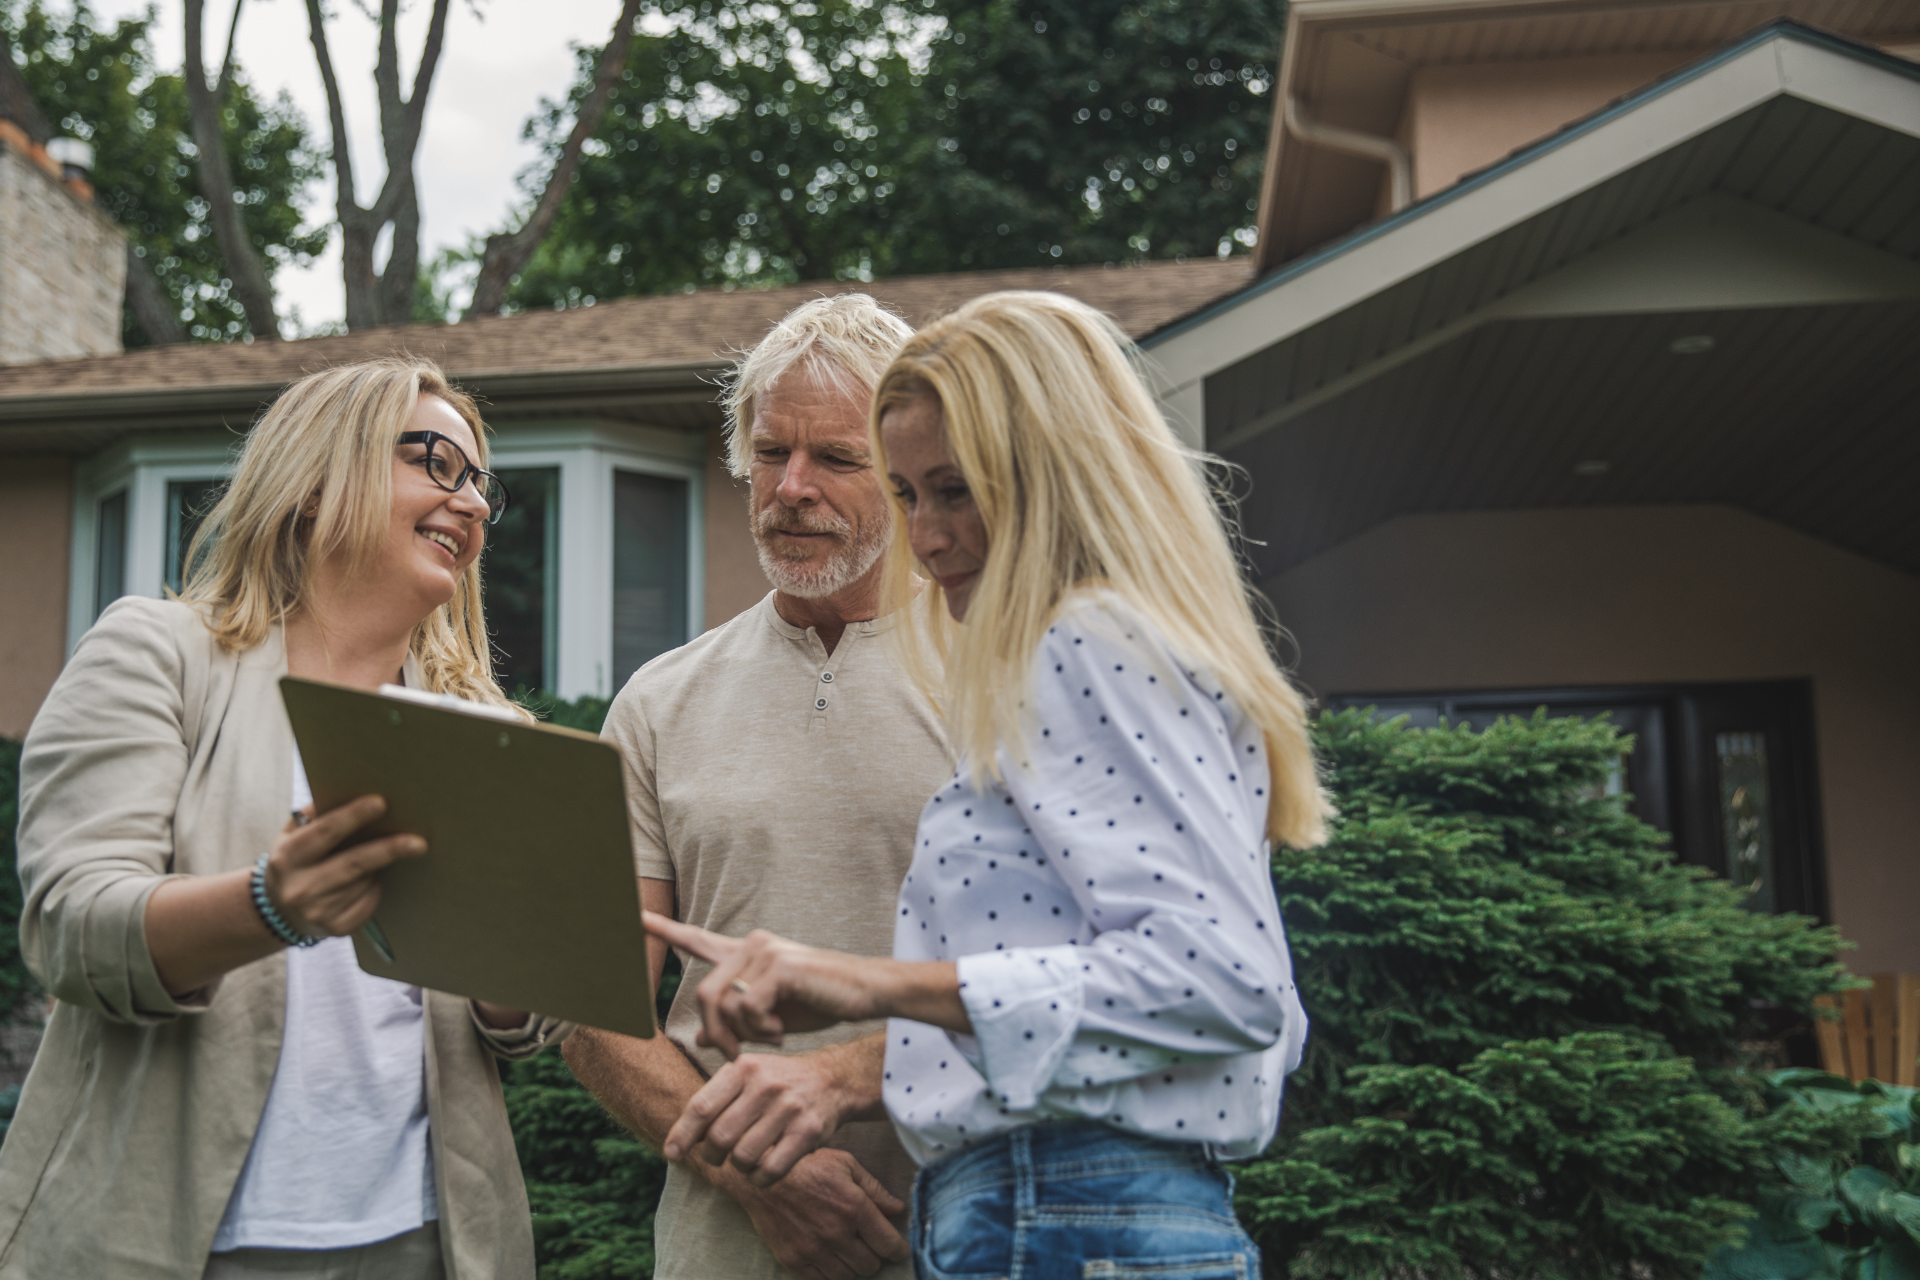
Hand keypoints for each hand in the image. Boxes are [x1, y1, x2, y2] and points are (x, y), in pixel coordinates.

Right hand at [266, 795, 425, 937]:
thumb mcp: (292, 835)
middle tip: (420, 842)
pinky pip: (370, 901)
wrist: (279, 911)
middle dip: (389, 850)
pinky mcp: (335, 929)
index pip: (325, 832)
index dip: (353, 816)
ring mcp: (316, 912)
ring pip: (366, 882)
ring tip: (368, 863)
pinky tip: (363, 884)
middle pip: (354, 864)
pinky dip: (374, 888)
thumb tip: (354, 790)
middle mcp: (299, 888)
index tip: (381, 802)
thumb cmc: (297, 860)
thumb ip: (316, 814)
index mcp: (287, 857)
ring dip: (377, 869)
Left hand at [644, 911, 879, 1057]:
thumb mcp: (771, 1016)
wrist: (866, 992)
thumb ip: (736, 1020)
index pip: (696, 938)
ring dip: (741, 1034)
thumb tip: (700, 1038)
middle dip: (717, 1034)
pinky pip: (748, 1008)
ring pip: (723, 1004)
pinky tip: (783, 1031)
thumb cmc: (822, 1002)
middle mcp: (751, 944)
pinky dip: (761, 1030)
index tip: (634, 916)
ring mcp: (765, 951)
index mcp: (747, 952)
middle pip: (704, 994)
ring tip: (771, 1039)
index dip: (664, 929)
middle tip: (738, 1054)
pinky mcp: (780, 966)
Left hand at [666, 1051, 861, 1185]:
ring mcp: (788, 1109)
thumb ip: (714, 1095)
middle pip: (719, 1137)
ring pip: (743, 1157)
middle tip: (717, 1157)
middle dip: (711, 1155)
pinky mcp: (808, 1132)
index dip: (681, 1135)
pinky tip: (760, 1172)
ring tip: (743, 1161)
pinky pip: (771, 1170)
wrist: (833, 1080)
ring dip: (737, 1168)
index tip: (672, 1154)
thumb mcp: (747, 1072)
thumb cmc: (778, 1081)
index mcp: (743, 1068)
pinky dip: (759, 1179)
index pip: (701, 1107)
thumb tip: (678, 1128)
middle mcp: (765, 1085)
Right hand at [727, 1147, 907, 1279]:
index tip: (897, 1249)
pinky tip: (827, 1258)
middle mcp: (836, 1233)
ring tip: (846, 1251)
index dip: (897, 1250)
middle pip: (870, 1265)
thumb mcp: (845, 1164)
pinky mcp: (792, 1260)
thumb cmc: (806, 1165)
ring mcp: (813, 1249)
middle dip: (873, 1256)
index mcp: (854, 1207)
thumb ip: (874, 1189)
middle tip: (866, 1245)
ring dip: (851, 1266)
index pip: (888, 1244)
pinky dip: (828, 1273)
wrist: (762, 1176)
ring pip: (847, 1277)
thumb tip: (897, 1209)